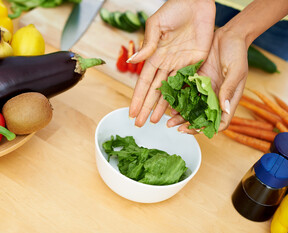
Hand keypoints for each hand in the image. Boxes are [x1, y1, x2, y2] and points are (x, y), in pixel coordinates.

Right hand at [128, 0, 215, 126]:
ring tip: (155, 121)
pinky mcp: (197, 63)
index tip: (131, 112)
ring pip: (170, 91)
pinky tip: (177, 108)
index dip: (137, 98)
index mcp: (155, 55)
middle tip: (140, 124)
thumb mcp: (156, 25)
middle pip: (155, 91)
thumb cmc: (174, 8)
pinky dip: (183, 96)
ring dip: (162, 106)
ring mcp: (182, 65)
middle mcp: (167, 64)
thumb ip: (147, 45)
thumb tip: (132, 62)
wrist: (196, 0)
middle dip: (147, 107)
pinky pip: (189, 83)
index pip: (144, 82)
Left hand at [167, 28, 248, 133]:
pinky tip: (168, 102)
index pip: (220, 121)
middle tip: (174, 127)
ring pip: (190, 106)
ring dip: (180, 114)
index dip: (208, 128)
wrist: (228, 35)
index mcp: (227, 98)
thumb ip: (228, 89)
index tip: (194, 130)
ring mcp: (203, 88)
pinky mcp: (194, 79)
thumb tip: (223, 109)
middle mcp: (214, 96)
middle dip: (188, 124)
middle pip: (201, 116)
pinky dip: (177, 98)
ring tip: (168, 118)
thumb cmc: (237, 52)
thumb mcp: (236, 71)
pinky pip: (184, 91)